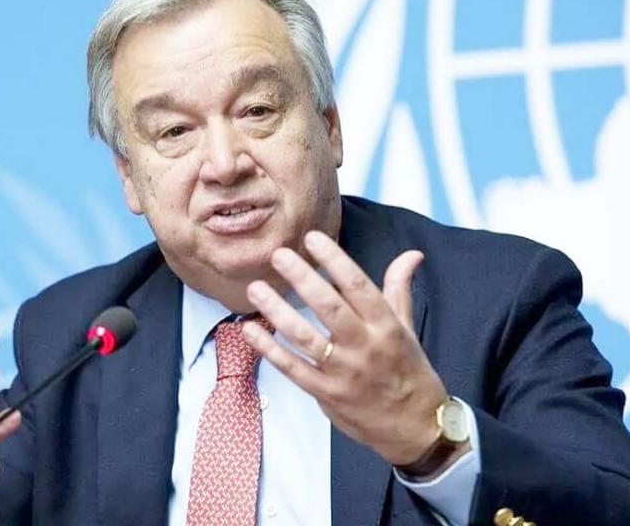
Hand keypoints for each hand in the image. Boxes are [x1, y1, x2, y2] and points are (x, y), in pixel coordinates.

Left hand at [242, 231, 447, 466]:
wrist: (416, 428)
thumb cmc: (410, 372)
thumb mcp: (408, 329)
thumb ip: (399, 289)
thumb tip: (411, 254)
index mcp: (386, 326)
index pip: (358, 286)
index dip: (334, 259)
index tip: (312, 238)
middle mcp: (365, 346)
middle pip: (329, 307)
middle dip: (302, 278)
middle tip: (278, 255)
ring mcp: (344, 372)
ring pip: (305, 337)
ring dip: (277, 311)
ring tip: (256, 289)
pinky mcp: (327, 394)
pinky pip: (293, 369)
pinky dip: (270, 350)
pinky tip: (250, 330)